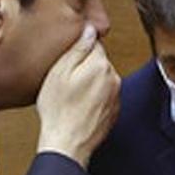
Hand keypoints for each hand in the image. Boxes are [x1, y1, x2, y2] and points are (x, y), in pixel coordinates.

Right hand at [35, 25, 119, 168]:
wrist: (67, 144)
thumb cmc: (59, 110)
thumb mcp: (60, 72)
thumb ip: (77, 48)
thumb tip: (89, 30)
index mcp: (101, 65)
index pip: (93, 43)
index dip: (77, 49)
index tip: (67, 60)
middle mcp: (114, 79)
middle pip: (98, 61)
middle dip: (83, 66)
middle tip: (65, 81)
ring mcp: (115, 96)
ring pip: (101, 79)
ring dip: (89, 83)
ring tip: (70, 96)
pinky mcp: (113, 111)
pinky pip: (103, 96)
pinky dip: (93, 98)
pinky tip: (78, 107)